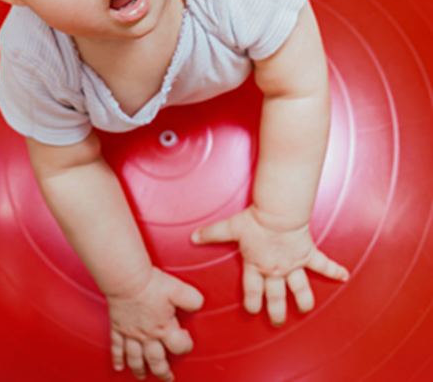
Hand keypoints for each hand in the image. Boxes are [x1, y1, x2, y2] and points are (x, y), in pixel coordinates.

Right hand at [107, 267, 203, 380]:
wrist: (125, 280)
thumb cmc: (150, 284)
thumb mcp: (177, 289)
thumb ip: (191, 299)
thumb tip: (199, 304)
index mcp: (164, 328)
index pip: (179, 346)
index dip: (185, 345)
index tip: (186, 340)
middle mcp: (148, 335)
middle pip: (156, 360)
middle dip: (163, 371)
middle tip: (167, 378)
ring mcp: (131, 334)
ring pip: (135, 358)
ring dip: (139, 368)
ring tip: (142, 376)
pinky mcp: (117, 327)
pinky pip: (116, 346)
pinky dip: (117, 358)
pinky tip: (118, 367)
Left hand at [191, 207, 348, 326]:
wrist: (278, 214)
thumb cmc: (254, 220)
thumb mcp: (229, 227)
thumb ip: (211, 234)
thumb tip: (192, 237)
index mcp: (256, 265)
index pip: (251, 289)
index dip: (250, 301)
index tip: (250, 310)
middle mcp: (275, 270)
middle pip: (275, 296)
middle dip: (275, 311)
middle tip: (275, 322)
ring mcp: (293, 264)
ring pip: (299, 288)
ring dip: (303, 300)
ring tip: (305, 310)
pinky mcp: (307, 255)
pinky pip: (323, 265)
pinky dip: (334, 270)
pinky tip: (344, 276)